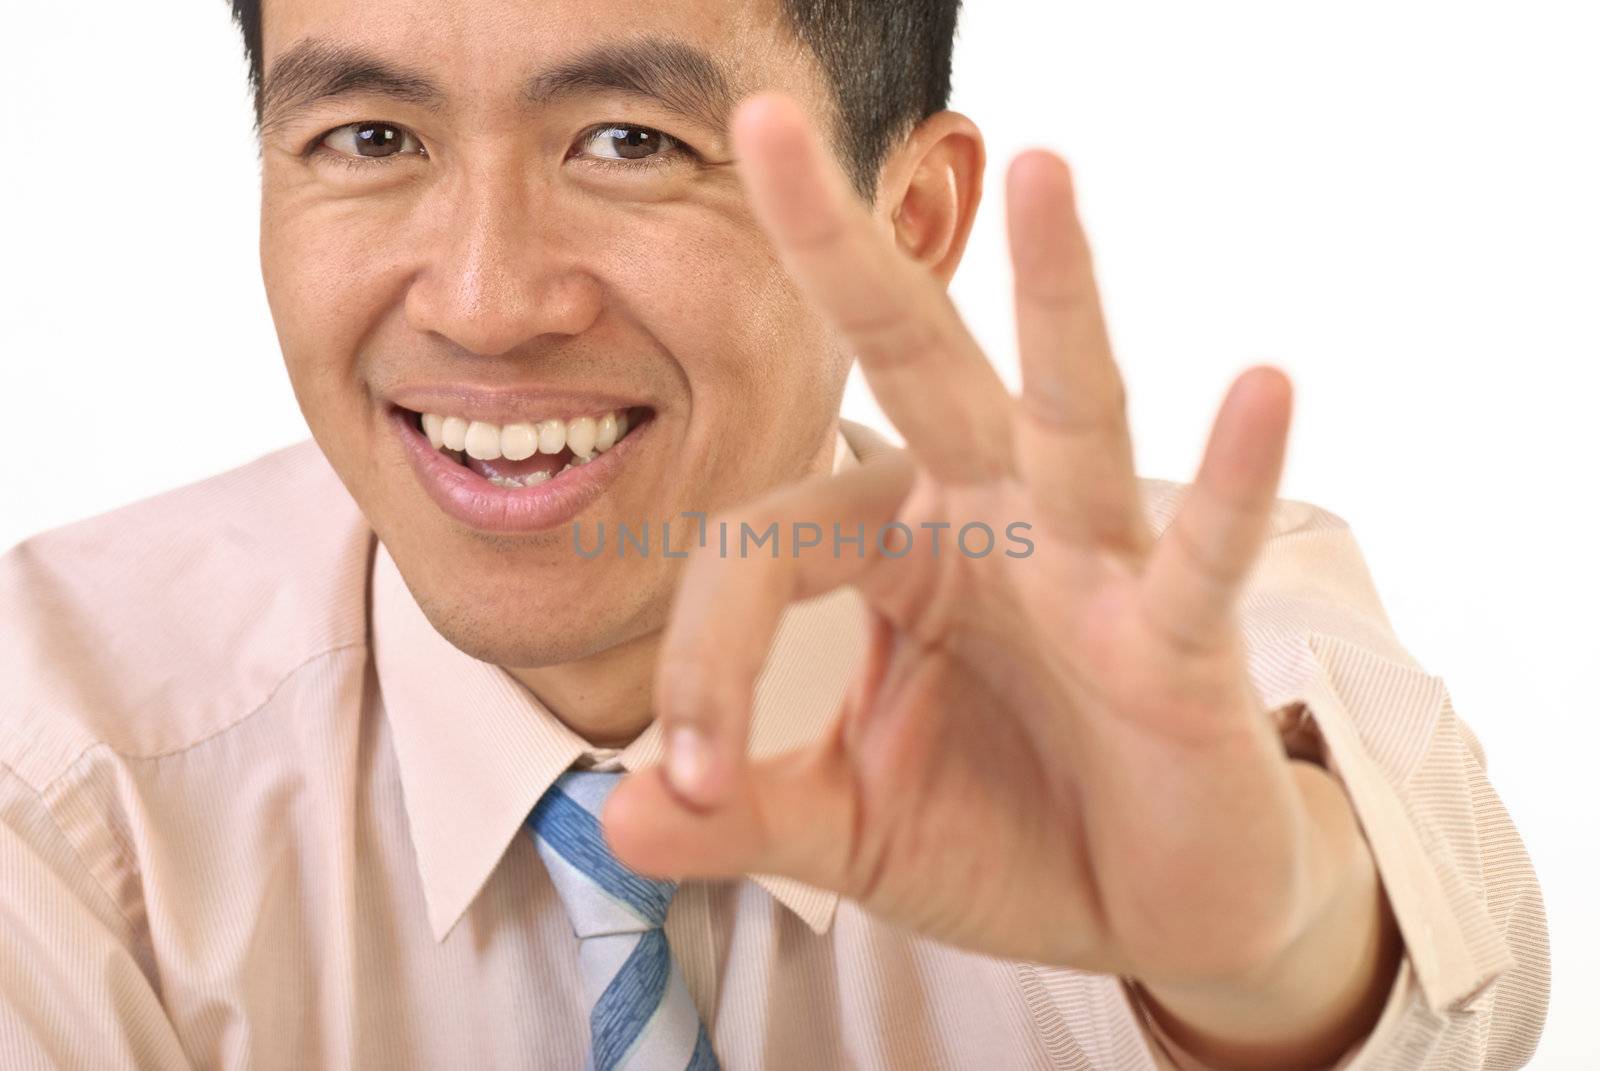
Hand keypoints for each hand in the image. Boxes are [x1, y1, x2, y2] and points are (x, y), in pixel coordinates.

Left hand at [606, 94, 1397, 1067]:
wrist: (1141, 909)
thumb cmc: (1004, 833)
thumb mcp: (849, 826)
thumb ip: (742, 813)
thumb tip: (619, 818)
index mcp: (894, 546)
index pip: (765, 542)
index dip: (707, 657)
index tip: (692, 778)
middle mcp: (989, 518)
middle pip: (910, 360)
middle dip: (840, 252)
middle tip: (762, 125)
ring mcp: (1089, 564)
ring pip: (1065, 409)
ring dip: (1056, 293)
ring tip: (1044, 168)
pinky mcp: (1176, 638)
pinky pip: (1200, 553)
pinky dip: (1234, 481)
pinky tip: (1263, 386)